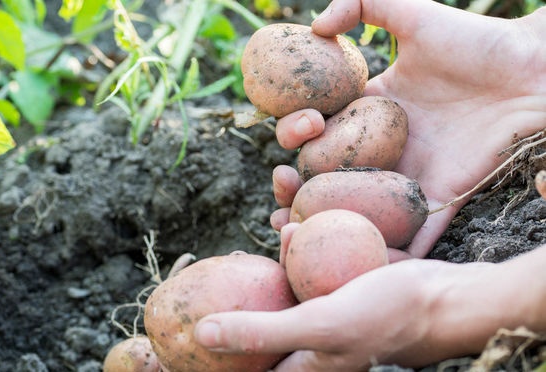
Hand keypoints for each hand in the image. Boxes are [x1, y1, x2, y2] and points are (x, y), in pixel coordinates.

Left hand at [194, 245, 545, 370]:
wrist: (444, 296)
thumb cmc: (386, 319)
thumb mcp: (319, 326)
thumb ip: (261, 332)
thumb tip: (201, 334)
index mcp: (295, 364)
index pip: (241, 358)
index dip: (211, 339)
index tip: (181, 316)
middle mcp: (304, 341)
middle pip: (255, 314)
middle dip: (233, 288)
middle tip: (218, 258)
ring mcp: (319, 310)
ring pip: (279, 281)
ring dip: (266, 254)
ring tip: (265, 220)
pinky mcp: (334, 284)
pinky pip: (304, 261)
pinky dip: (295, 240)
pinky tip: (289, 215)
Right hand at [270, 0, 545, 259]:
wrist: (533, 71)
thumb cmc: (476, 40)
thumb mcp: (412, 11)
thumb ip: (360, 4)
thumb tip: (314, 25)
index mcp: (368, 110)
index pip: (318, 128)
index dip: (296, 131)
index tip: (304, 124)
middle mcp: (381, 148)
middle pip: (324, 174)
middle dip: (293, 184)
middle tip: (283, 181)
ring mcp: (406, 177)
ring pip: (354, 208)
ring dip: (319, 222)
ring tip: (289, 227)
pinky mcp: (437, 201)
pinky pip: (407, 234)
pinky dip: (380, 251)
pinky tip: (346, 259)